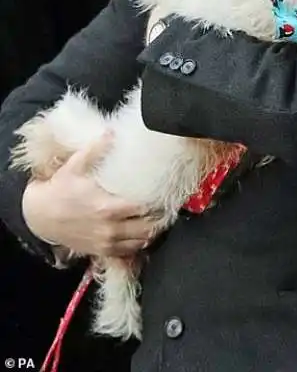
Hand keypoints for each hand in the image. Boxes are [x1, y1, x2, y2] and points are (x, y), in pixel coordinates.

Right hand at [22, 132, 156, 257]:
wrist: (40, 216)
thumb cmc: (59, 190)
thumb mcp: (75, 166)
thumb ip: (95, 149)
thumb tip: (111, 132)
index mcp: (108, 206)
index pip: (144, 208)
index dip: (157, 201)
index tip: (165, 193)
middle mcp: (111, 228)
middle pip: (148, 228)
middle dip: (160, 218)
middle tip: (166, 207)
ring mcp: (107, 242)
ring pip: (141, 242)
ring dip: (152, 232)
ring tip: (158, 220)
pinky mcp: (101, 251)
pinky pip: (128, 252)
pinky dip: (139, 244)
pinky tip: (142, 233)